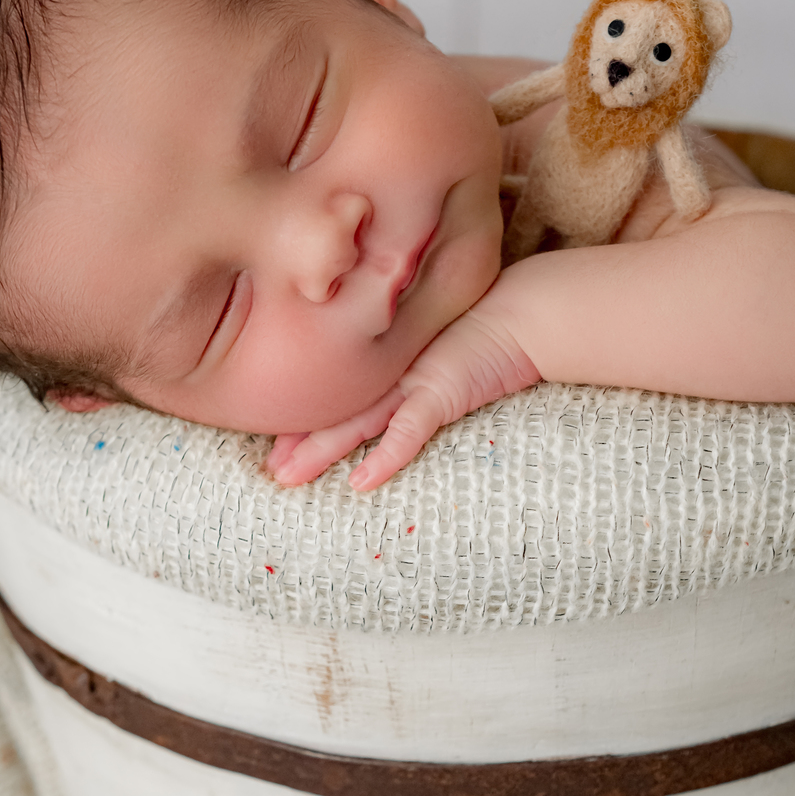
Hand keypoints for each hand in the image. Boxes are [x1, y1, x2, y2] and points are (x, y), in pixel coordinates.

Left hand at [265, 288, 540, 489]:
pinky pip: (408, 431)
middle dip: (298, 439)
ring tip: (287, 475)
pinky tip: (360, 483)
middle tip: (269, 469)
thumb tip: (393, 381)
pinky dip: (385, 458)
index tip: (275, 438)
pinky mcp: (441, 391)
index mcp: (387, 357)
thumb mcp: (438, 344)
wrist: (525, 312)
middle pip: (335, 407)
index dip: (304, 413)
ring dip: (320, 450)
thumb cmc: (486, 324)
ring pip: (356, 420)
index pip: (335, 387)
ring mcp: (413, 378)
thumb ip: (412, 361)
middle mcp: (391, 366)